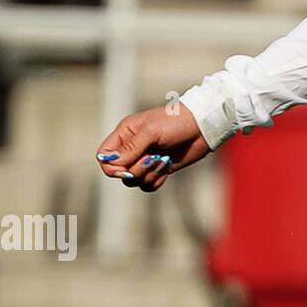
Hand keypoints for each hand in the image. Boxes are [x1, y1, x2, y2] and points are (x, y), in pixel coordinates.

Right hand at [95, 105, 210, 192]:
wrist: (202, 127)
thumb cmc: (176, 122)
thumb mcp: (151, 131)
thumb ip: (131, 148)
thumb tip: (112, 163)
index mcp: (125, 133)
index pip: (104, 155)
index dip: (111, 166)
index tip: (125, 169)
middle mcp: (132, 148)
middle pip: (118, 172)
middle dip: (135, 170)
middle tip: (152, 158)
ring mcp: (145, 159)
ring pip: (133, 180)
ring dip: (148, 174)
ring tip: (163, 159)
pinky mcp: (158, 169)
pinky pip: (147, 184)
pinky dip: (156, 180)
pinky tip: (167, 167)